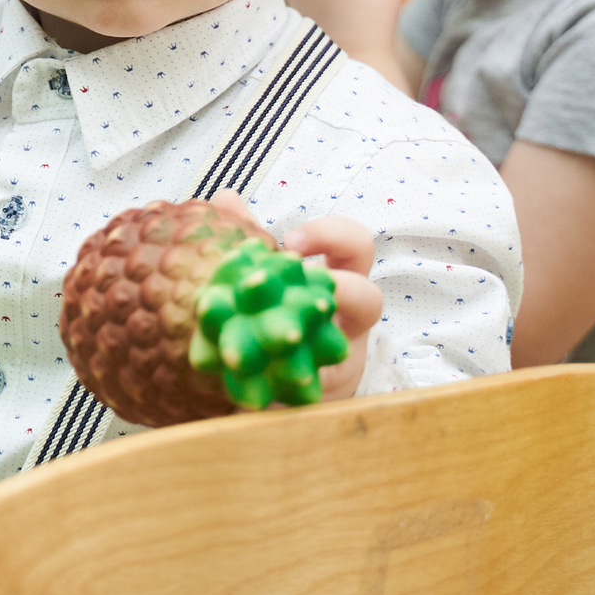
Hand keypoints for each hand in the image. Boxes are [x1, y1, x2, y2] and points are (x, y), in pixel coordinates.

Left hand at [241, 198, 383, 401]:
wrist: (272, 384)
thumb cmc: (274, 314)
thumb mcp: (262, 277)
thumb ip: (248, 239)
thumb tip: (226, 198)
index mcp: (335, 281)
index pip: (354, 247)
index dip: (331, 237)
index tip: (291, 241)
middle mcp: (345, 321)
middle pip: (368, 297)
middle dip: (339, 290)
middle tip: (297, 296)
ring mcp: (337, 361)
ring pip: (346, 358)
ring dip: (315, 350)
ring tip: (281, 340)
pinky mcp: (320, 396)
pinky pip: (315, 392)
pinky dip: (284, 388)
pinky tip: (251, 387)